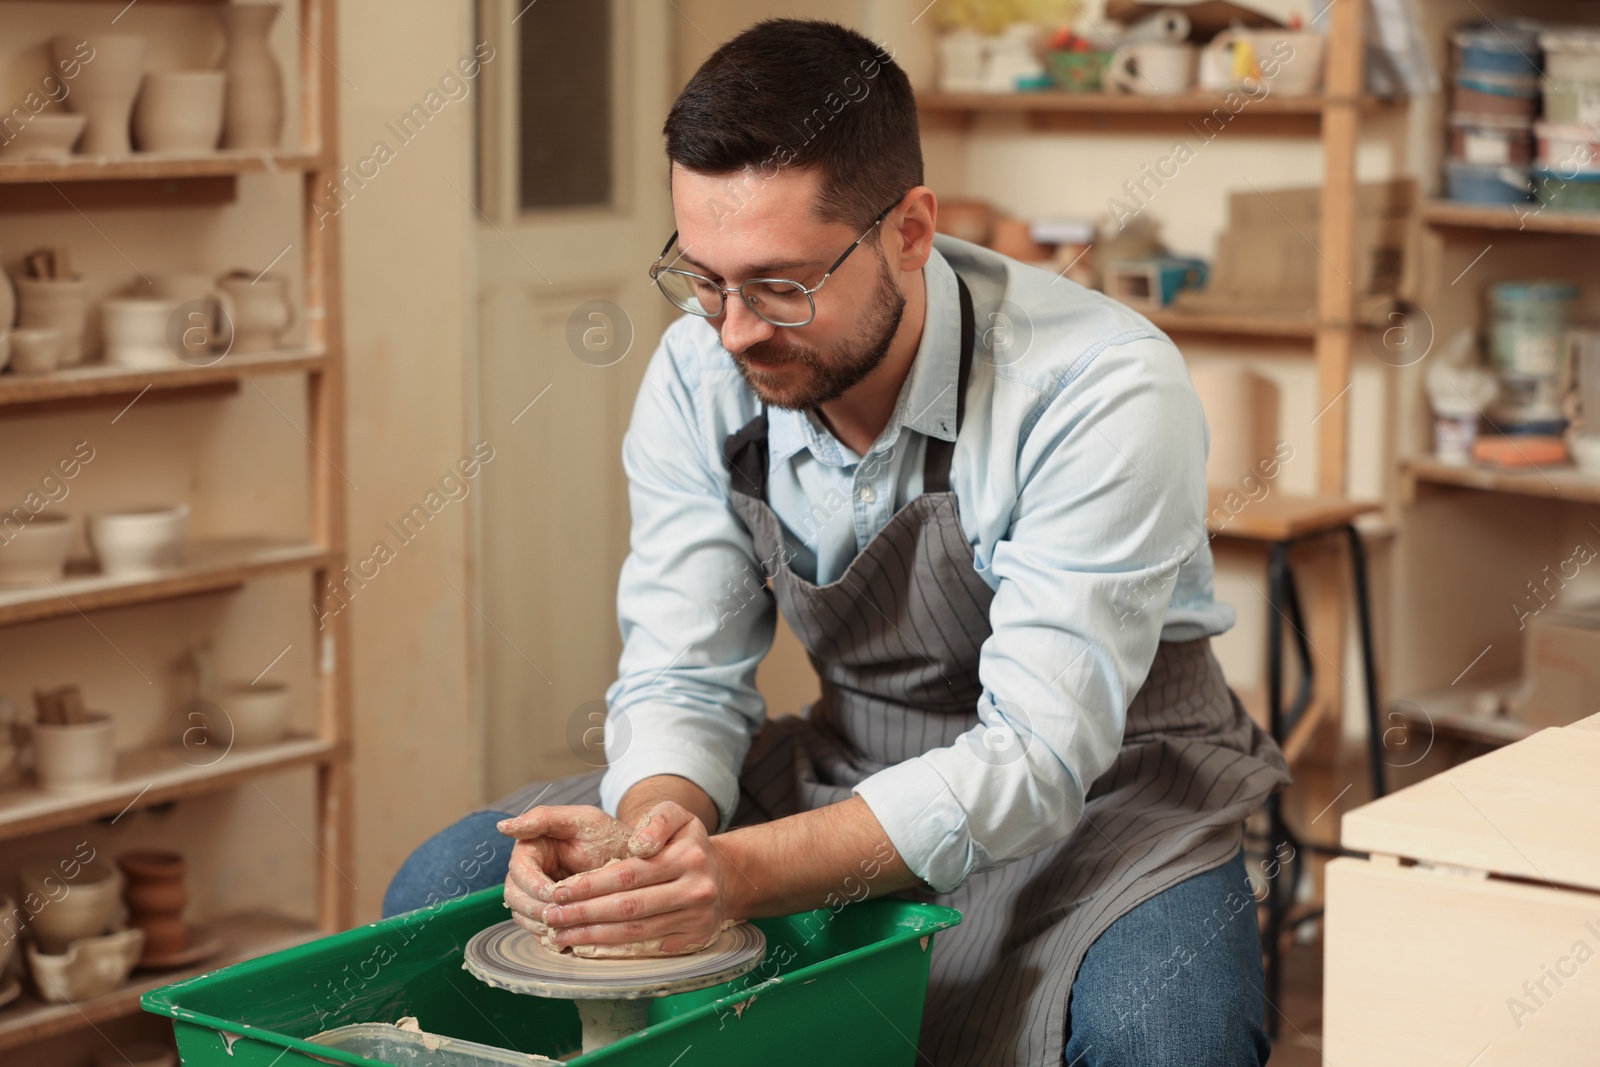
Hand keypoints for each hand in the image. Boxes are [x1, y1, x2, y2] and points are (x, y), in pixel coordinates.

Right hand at [497, 806, 633, 938]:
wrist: (636, 860)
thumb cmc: (610, 836)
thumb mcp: (584, 819)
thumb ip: (544, 818)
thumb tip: (503, 827)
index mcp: (533, 848)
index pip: (518, 871)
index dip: (532, 885)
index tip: (554, 894)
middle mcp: (531, 872)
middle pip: (515, 896)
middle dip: (535, 909)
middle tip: (559, 916)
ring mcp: (539, 895)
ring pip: (523, 916)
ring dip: (540, 926)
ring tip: (565, 928)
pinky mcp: (552, 914)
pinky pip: (539, 931)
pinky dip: (549, 938)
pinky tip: (567, 940)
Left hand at [535, 800, 735, 955]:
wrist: (722, 876)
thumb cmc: (687, 844)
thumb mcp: (677, 816)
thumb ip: (656, 820)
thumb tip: (639, 845)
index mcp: (689, 856)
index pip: (628, 874)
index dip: (590, 885)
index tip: (561, 890)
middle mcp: (696, 889)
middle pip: (628, 907)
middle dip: (584, 913)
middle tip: (552, 915)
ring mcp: (697, 919)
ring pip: (635, 931)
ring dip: (593, 936)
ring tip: (562, 933)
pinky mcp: (694, 941)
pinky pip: (648, 946)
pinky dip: (615, 949)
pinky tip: (589, 945)